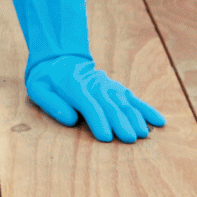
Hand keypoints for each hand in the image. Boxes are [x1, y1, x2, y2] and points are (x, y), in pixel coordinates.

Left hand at [25, 55, 164, 142]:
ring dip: (135, 118)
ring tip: (142, 134)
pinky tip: (159, 122)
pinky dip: (147, 110)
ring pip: (124, 102)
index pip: (89, 105)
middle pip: (110, 105)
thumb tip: (71, 120)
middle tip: (129, 139)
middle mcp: (95, 85)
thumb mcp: (38, 89)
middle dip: (120, 122)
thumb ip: (52, 104)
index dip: (98, 121)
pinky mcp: (118, 89)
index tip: (106, 137)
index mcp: (73, 86)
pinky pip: (134, 99)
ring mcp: (109, 86)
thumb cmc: (46, 80)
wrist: (60, 58)